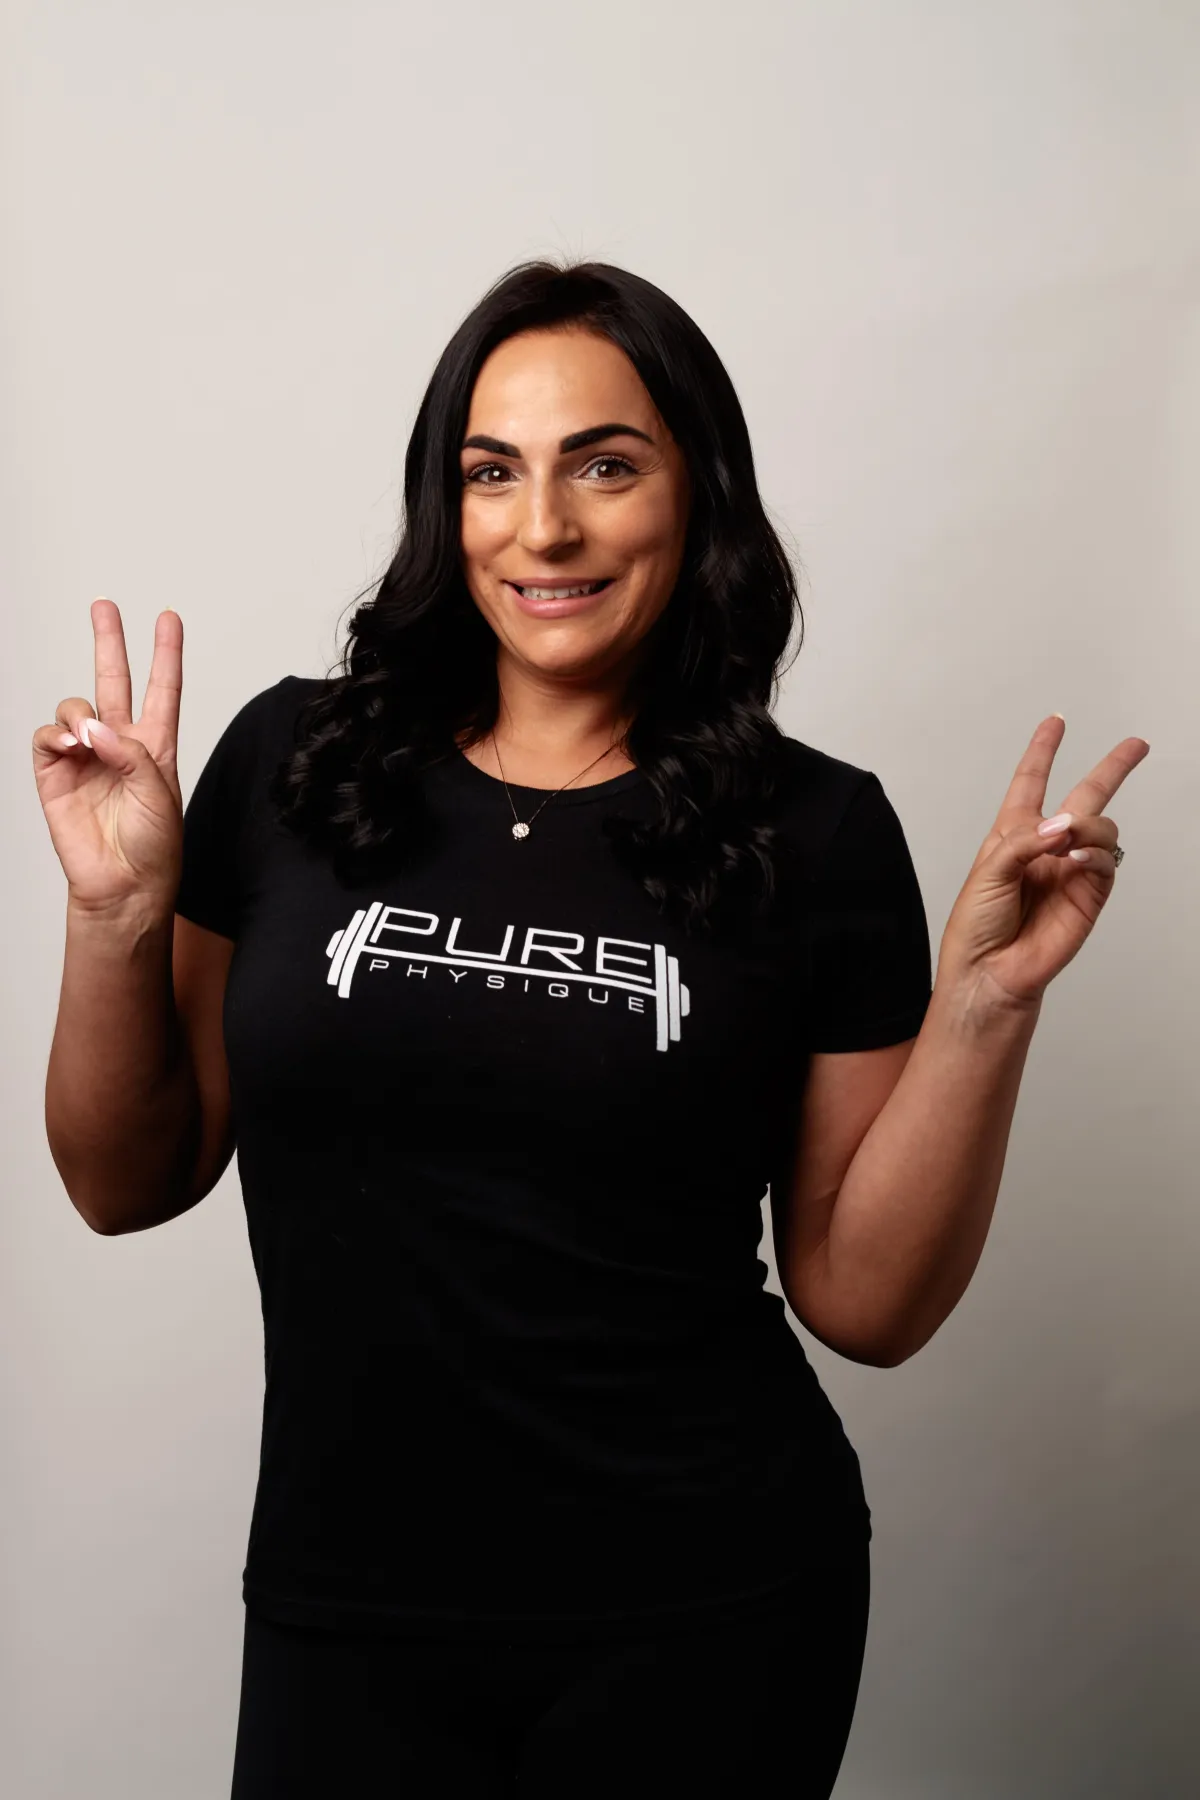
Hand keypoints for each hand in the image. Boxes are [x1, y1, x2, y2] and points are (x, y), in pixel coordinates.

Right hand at [32, 599, 184, 913]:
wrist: (124, 885)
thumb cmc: (153, 846)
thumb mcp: (161, 792)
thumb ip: (132, 753)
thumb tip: (93, 728)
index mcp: (155, 746)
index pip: (162, 689)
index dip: (166, 653)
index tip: (169, 617)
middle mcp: (119, 745)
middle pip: (113, 680)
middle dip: (108, 642)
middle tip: (103, 606)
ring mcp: (86, 757)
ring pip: (75, 708)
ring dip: (78, 713)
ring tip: (86, 738)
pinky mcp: (55, 774)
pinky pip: (47, 737)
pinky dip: (55, 734)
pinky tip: (69, 746)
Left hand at [936, 714, 1149, 1012]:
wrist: (988, 972)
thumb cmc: (976, 926)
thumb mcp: (986, 871)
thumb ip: (1024, 841)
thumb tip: (1065, 824)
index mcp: (1014, 835)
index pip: (1031, 782)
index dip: (1043, 751)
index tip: (1055, 722)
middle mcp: (1046, 848)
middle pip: (1086, 797)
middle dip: (1112, 768)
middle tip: (1136, 746)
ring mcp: (1070, 870)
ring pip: (1101, 827)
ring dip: (1088, 825)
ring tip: (1066, 842)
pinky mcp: (1088, 895)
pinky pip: (1105, 862)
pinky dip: (1094, 853)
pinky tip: (1075, 858)